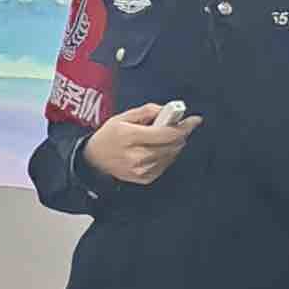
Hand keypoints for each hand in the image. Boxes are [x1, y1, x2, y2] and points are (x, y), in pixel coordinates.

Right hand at [84, 102, 202, 185]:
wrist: (94, 160)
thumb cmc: (109, 136)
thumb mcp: (123, 117)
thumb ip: (146, 111)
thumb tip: (167, 110)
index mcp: (130, 136)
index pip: (166, 133)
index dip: (184, 126)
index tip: (194, 120)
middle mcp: (137, 155)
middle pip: (173, 145)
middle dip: (180, 134)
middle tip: (179, 125)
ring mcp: (142, 169)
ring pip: (171, 155)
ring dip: (173, 144)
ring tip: (163, 137)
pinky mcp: (145, 178)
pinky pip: (165, 164)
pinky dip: (166, 155)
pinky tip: (157, 149)